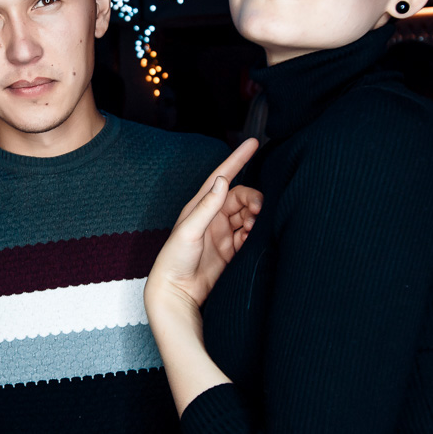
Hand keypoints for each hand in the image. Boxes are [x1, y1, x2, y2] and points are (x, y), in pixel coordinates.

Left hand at [147, 139, 261, 312]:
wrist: (177, 292)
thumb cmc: (174, 259)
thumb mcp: (189, 230)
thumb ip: (207, 206)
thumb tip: (223, 180)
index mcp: (200, 206)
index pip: (223, 176)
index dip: (238, 159)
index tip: (253, 142)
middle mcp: (212, 217)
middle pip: (240, 197)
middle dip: (253, 199)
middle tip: (258, 210)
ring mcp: (222, 233)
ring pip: (247, 215)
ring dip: (255, 217)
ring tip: (253, 225)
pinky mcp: (231, 250)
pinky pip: (249, 235)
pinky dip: (255, 233)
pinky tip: (254, 237)